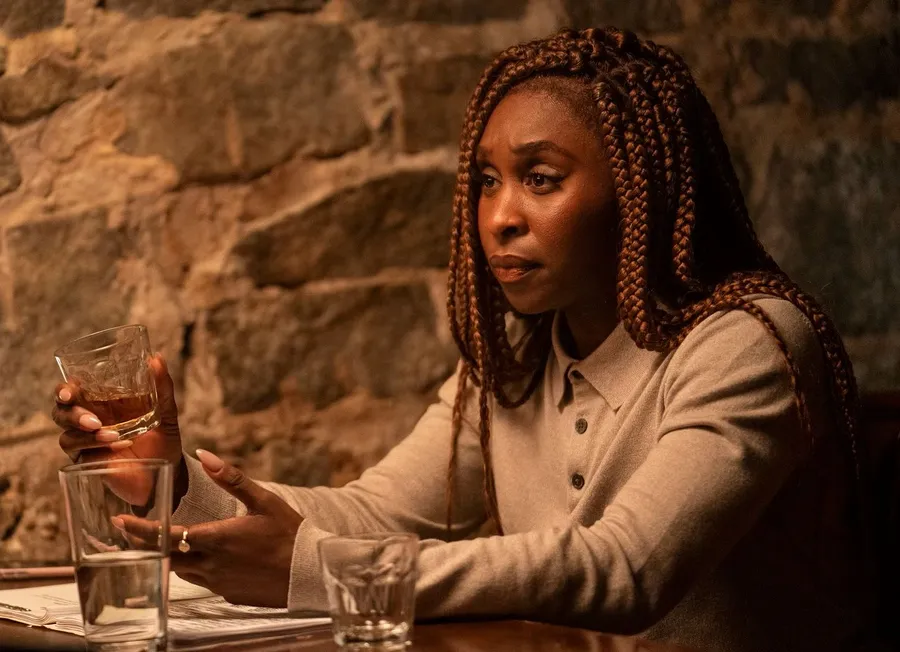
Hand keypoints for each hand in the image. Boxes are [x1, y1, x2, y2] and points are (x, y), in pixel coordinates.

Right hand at [53, 354, 185, 504]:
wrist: (168, 471)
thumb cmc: (164, 439)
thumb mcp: (166, 411)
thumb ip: (161, 386)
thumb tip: (156, 357)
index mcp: (105, 403)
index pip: (76, 389)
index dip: (66, 387)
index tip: (72, 387)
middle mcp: (92, 418)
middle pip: (62, 408)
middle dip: (69, 409)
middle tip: (89, 416)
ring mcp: (87, 439)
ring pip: (65, 430)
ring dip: (84, 429)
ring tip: (112, 433)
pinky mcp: (87, 459)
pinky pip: (77, 449)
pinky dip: (93, 444)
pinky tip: (118, 443)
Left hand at [115, 449, 303, 607]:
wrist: (311, 572)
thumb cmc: (289, 533)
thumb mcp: (264, 499)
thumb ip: (231, 477)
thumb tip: (205, 454)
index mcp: (217, 538)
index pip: (166, 535)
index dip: (139, 530)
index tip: (119, 522)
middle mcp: (211, 564)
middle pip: (164, 557)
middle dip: (142, 545)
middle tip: (122, 535)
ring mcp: (218, 583)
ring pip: (181, 571)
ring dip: (167, 557)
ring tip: (155, 544)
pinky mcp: (228, 594)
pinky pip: (201, 581)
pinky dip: (192, 569)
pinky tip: (199, 559)